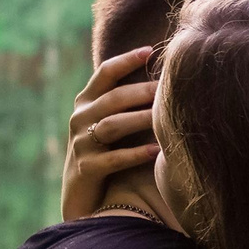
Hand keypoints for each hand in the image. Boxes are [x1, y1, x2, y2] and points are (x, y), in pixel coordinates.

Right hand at [62, 45, 161, 220]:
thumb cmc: (105, 153)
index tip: (150, 51)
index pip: (105, 73)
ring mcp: (80, 144)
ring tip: (165, 118)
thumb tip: (164, 78)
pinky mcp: (86, 169)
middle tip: (168, 89)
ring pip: (112, 125)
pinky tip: (156, 151)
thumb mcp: (110, 122)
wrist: (82, 197)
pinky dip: (135, 154)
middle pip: (113, 98)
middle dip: (142, 91)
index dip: (126, 60)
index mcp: (86, 102)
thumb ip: (125, 102)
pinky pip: (113, 159)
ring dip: (141, 120)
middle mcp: (80, 119)